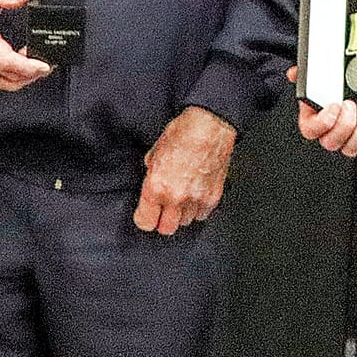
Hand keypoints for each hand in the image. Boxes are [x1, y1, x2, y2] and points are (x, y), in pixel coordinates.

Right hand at [0, 0, 52, 90]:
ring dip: (25, 78)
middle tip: (48, 64)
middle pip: (9, 75)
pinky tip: (22, 68)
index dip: (27, 66)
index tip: (44, 65)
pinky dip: (14, 78)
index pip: (6, 61)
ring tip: (38, 67)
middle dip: (33, 73)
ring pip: (5, 83)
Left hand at [134, 106, 234, 234]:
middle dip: (162, 221)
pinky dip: (198, 209)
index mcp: (156, 186)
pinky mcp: (213, 197)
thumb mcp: (156, 150)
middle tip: (163, 211)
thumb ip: (152, 169)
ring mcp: (196, 199)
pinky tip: (195, 196)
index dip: (144, 218)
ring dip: (181, 214)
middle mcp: (176, 197)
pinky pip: (202, 215)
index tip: (146, 214)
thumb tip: (152, 174)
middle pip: (166, 229)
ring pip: (185, 222)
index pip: (145, 221)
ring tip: (181, 198)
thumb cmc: (183, 133)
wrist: (210, 127)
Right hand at [290, 66, 356, 156]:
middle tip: (350, 105)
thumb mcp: (316, 77)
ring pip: (351, 148)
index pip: (310, 130)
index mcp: (313, 119)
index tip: (333, 106)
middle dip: (343, 125)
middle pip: (331, 142)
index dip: (322, 122)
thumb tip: (295, 73)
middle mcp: (330, 131)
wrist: (352, 83)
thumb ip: (306, 74)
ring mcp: (349, 135)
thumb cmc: (329, 86)